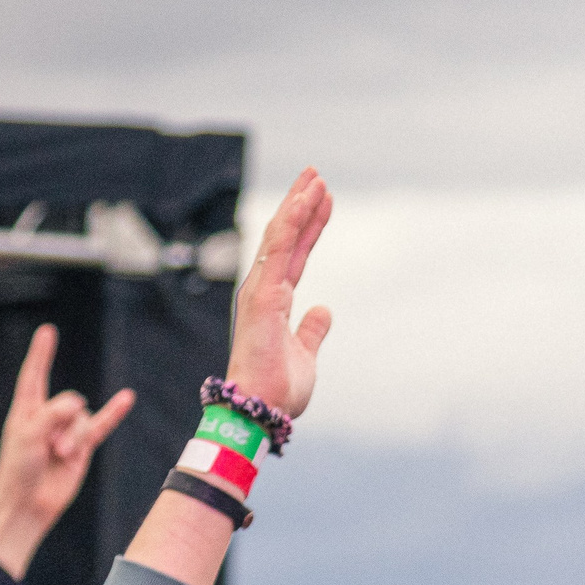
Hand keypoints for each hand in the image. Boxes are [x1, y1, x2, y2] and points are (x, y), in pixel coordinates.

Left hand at [0, 325, 134, 580]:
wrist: (29, 504)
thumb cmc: (18, 470)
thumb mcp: (28, 435)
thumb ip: (54, 413)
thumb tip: (80, 404)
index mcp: (26, 410)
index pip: (35, 375)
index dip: (42, 353)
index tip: (48, 331)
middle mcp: (47, 417)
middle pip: (68, 401)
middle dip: (64, 421)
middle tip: (51, 447)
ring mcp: (66, 431)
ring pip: (83, 418)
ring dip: (74, 437)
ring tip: (61, 456)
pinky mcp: (83, 447)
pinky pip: (102, 425)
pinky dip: (114, 412)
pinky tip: (127, 397)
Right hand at [226, 168, 333, 417]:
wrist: (260, 409)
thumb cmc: (277, 389)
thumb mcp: (306, 354)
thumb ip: (312, 329)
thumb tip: (323, 310)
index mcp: (274, 301)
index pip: (295, 254)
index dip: (310, 226)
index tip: (324, 200)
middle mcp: (264, 290)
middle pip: (285, 237)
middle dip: (301, 204)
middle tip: (317, 175)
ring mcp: (261, 291)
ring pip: (281, 236)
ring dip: (298, 205)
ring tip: (315, 178)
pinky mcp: (263, 297)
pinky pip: (278, 251)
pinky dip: (292, 224)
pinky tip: (303, 201)